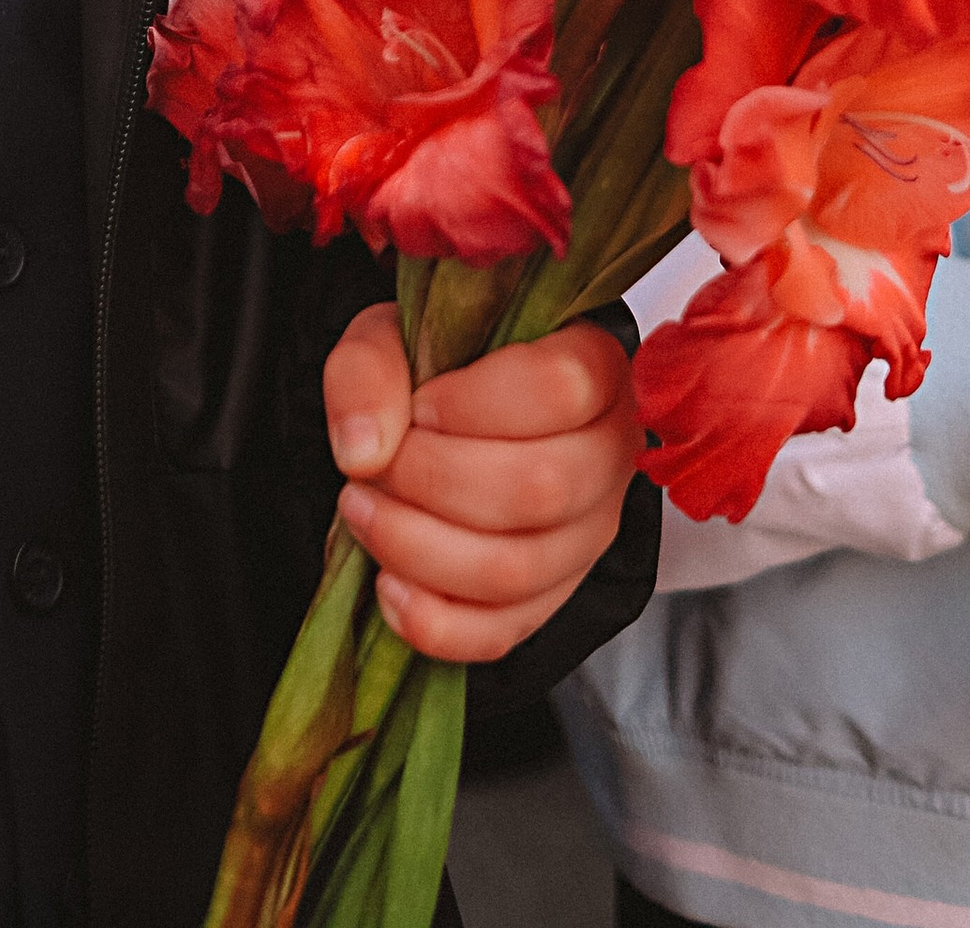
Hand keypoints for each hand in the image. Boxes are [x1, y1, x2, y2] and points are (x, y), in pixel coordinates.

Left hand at [321, 303, 640, 663]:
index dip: (474, 403)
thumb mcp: (391, 336)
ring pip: (517, 569)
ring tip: (362, 511)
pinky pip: (500, 633)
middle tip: (372, 468)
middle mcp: (607, 458)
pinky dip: (433, 622)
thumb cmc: (431, 369)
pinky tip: (387, 585)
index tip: (418, 407)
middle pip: (540, 488)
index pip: (558, 388)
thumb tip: (362, 450)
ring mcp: (585, 539)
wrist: (438, 423)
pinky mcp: (548, 599)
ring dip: (419, 547)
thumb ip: (369, 370)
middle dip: (432, 481)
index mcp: (593, 368)